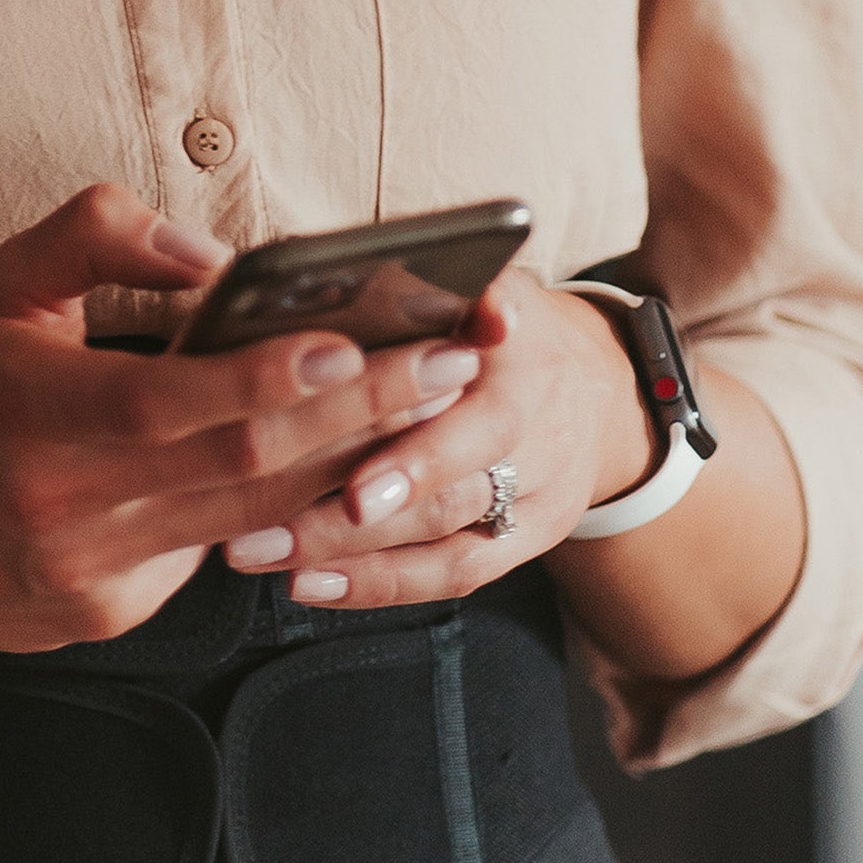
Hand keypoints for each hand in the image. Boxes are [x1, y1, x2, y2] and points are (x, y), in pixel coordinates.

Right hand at [0, 184, 492, 660]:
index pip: (163, 401)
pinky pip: (220, 550)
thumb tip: (212, 255)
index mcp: (26, 410)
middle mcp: (62, 501)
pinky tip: (348, 458)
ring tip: (433, 404)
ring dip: (354, 460)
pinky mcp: (117, 610)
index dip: (261, 378)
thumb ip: (94, 238)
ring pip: (253, 517)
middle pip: (239, 465)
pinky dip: (289, 503)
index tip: (349, 341)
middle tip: (450, 365)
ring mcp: (94, 570)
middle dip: (360, 413)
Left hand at [220, 271, 655, 608]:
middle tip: (273, 521)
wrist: (596, 390)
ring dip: (350, 551)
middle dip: (361, 507)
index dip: (408, 423)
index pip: (465, 392)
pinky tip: (307, 584)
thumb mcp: (484, 283)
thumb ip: (435, 285)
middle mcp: (535, 432)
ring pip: (444, 534)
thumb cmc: (497, 327)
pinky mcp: (522, 543)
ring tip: (265, 551)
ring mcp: (535, 495)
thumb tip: (377, 277)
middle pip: (454, 477)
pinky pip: (452, 575)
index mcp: (519, 357)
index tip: (342, 438)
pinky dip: (378, 585)